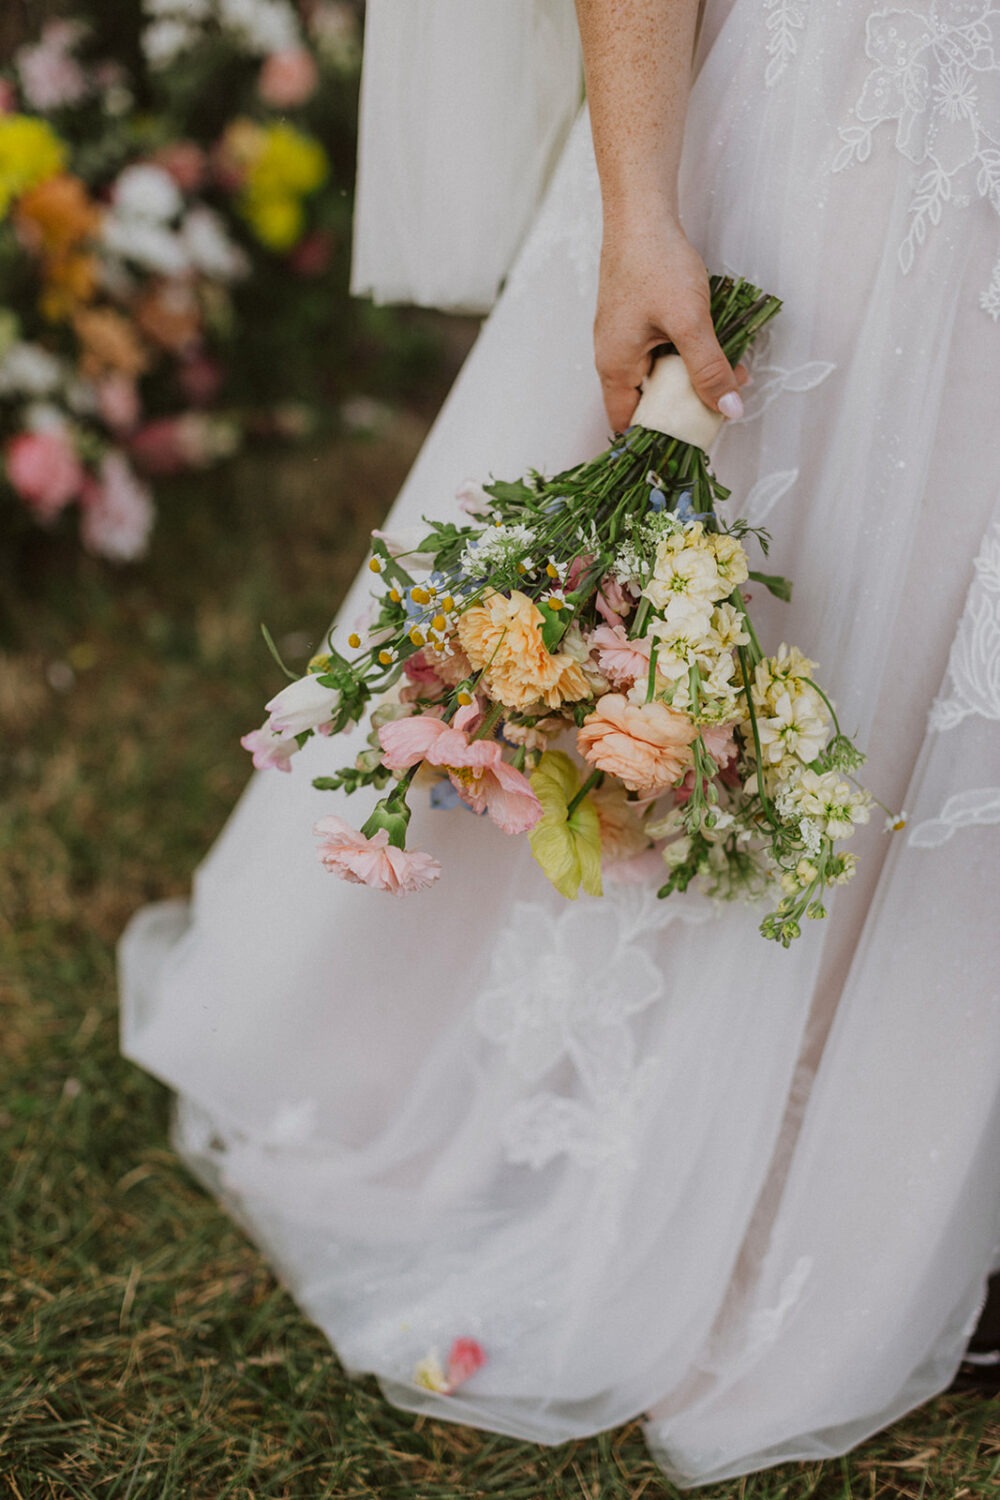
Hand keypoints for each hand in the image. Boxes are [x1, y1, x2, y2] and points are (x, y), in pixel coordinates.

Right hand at [594, 209, 747, 431]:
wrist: (641, 213)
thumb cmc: (655, 263)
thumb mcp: (689, 322)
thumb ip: (708, 369)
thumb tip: (728, 409)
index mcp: (615, 367)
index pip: (628, 423)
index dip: (657, 437)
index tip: (691, 439)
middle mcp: (614, 357)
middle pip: (648, 401)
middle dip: (686, 405)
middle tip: (723, 402)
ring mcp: (625, 337)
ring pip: (660, 374)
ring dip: (692, 377)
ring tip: (728, 370)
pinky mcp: (637, 320)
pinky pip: (662, 351)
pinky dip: (686, 354)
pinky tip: (712, 344)